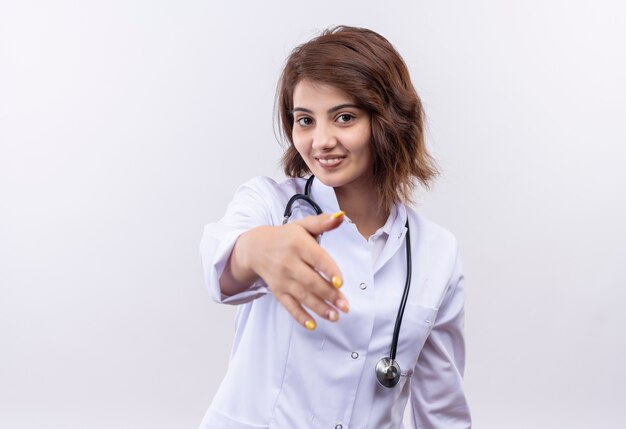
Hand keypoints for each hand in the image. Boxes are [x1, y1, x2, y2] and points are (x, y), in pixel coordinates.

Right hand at [231, 211, 348, 330]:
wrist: (255, 247)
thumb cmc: (285, 236)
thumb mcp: (303, 226)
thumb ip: (323, 222)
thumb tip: (341, 216)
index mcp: (298, 244)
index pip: (317, 259)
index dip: (329, 271)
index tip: (341, 282)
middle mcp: (289, 262)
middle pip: (311, 281)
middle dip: (329, 295)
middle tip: (345, 306)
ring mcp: (283, 279)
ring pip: (302, 296)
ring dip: (319, 308)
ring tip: (335, 316)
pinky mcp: (278, 291)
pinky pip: (289, 306)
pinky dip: (300, 316)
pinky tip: (312, 325)